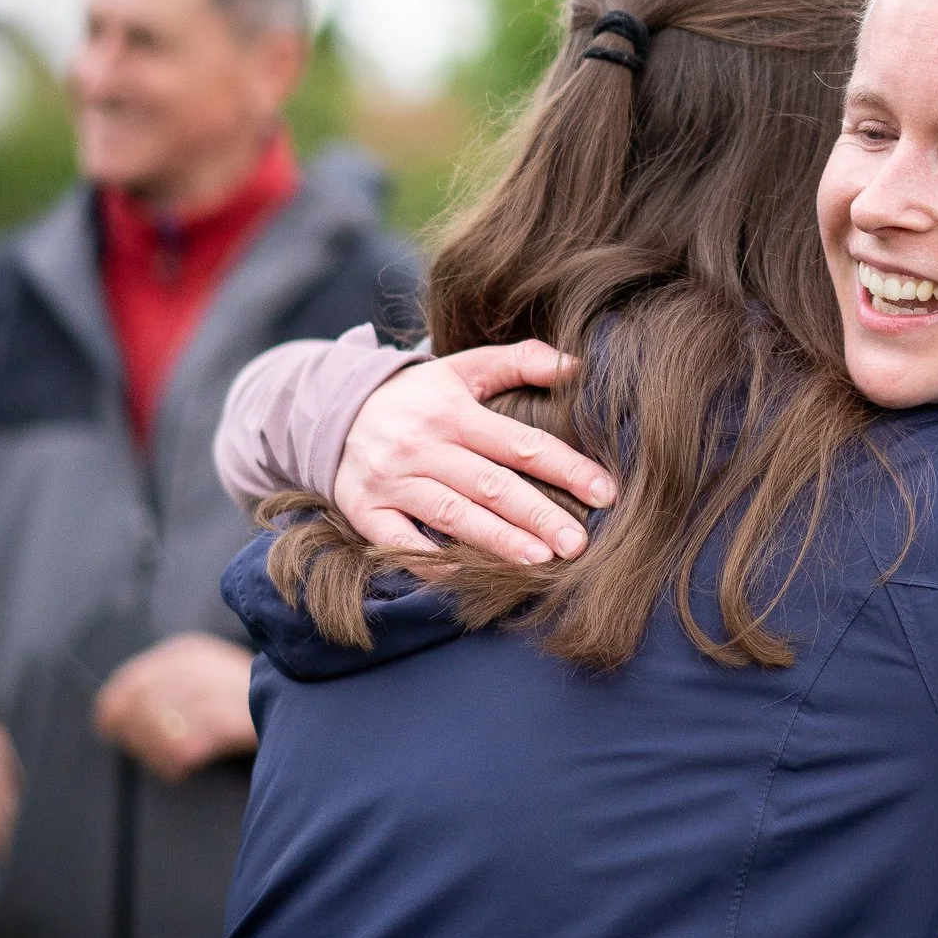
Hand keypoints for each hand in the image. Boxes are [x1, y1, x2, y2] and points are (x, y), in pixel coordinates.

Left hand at [92, 634, 257, 783]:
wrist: (306, 703)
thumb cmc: (245, 701)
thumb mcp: (205, 680)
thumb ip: (166, 689)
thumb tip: (112, 715)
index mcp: (189, 652)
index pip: (134, 679)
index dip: (115, 706)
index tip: (108, 727)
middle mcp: (202, 665)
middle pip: (144, 704)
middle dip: (138, 734)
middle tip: (145, 753)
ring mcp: (220, 689)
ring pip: (164, 726)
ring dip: (158, 751)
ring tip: (169, 763)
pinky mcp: (235, 719)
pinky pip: (189, 745)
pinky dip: (180, 759)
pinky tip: (184, 767)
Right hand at [334, 342, 615, 562]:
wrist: (332, 411)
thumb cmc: (417, 395)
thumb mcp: (462, 368)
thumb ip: (520, 361)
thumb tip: (576, 365)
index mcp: (453, 411)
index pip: (520, 443)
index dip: (565, 468)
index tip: (605, 493)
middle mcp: (422, 446)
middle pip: (491, 485)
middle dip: (538, 515)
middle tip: (579, 544)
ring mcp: (392, 481)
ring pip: (452, 515)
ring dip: (498, 541)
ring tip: (540, 561)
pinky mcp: (365, 511)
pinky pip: (400, 542)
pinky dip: (432, 561)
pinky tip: (469, 576)